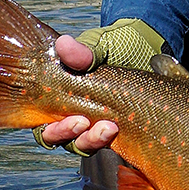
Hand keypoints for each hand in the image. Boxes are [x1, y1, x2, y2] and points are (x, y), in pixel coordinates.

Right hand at [36, 36, 118, 153]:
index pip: (39, 118)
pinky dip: (107, 140)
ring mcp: (93, 123)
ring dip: (90, 140)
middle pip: (55, 136)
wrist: (148, 50)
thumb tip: (63, 45)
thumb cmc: (116, 47)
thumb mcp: (100, 46)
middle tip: (82, 122)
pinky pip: (104, 144)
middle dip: (66, 133)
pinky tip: (116, 129)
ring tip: (108, 127)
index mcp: (56, 94)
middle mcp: (70, 112)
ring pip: (81, 144)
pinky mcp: (115, 131)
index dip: (46, 124)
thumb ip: (82, 52)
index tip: (64, 115)